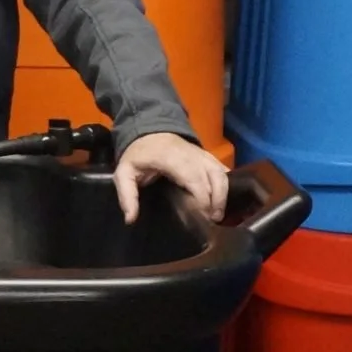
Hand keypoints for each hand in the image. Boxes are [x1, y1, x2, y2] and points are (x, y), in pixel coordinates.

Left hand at [114, 132, 228, 224]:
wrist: (150, 130)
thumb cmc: (138, 154)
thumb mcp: (124, 173)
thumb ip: (127, 195)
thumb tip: (131, 219)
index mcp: (172, 158)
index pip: (194, 179)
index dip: (201, 199)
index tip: (201, 217)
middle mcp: (193, 155)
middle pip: (214, 178)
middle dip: (216, 201)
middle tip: (212, 221)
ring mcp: (203, 154)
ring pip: (222, 174)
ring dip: (223, 195)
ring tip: (217, 215)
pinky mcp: (208, 156)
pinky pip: (223, 170)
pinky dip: (226, 185)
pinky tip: (223, 200)